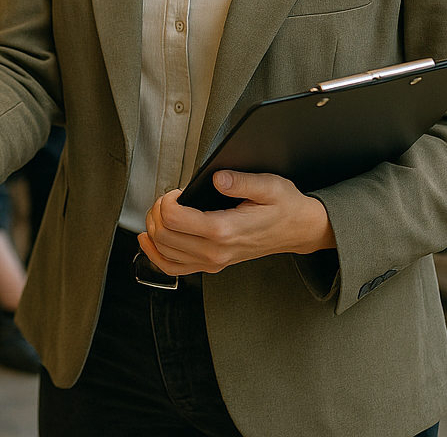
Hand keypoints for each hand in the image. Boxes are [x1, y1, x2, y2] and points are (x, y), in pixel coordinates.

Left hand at [137, 171, 336, 276]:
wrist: (297, 230)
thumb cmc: (284, 207)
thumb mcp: (269, 186)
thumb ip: (242, 182)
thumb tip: (218, 178)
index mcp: (225, 230)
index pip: (175, 219)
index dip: (166, 201)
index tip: (176, 192)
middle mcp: (215, 251)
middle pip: (164, 235)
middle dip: (156, 212)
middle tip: (166, 199)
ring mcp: (212, 262)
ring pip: (164, 253)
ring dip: (153, 230)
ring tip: (158, 214)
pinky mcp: (211, 265)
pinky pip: (173, 268)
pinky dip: (155, 255)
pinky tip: (149, 240)